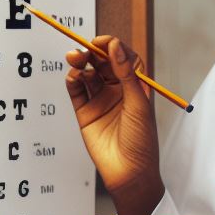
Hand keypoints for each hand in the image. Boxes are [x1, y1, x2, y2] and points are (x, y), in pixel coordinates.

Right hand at [65, 36, 163, 214]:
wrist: (129, 172)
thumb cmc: (141, 141)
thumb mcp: (138, 104)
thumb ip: (126, 75)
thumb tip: (115, 47)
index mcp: (136, 87)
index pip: (123, 58)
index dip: (114, 47)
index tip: (104, 42)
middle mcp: (118, 91)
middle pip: (103, 63)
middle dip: (93, 53)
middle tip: (84, 49)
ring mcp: (101, 101)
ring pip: (88, 74)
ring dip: (81, 63)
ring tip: (75, 59)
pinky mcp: (85, 113)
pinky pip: (76, 91)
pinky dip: (73, 80)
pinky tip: (74, 76)